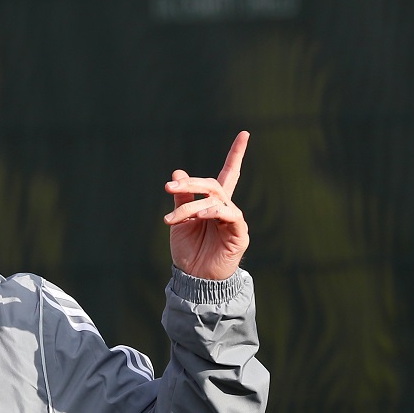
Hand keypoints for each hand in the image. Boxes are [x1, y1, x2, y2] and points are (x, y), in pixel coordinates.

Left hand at [163, 131, 249, 279]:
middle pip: (213, 184)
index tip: (245, 133)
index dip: (236, 154)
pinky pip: (230, 215)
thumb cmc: (188, 250)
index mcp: (213, 203)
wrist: (193, 278)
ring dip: (192, 206)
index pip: (228, 174)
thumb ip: (181, 198)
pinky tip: (200, 216)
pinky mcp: (239, 234)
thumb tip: (178, 172)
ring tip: (173, 220)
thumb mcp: (179, 221)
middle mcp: (226, 208)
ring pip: (215, 200)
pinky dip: (214, 211)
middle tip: (169, 188)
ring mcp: (234, 220)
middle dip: (190, 184)